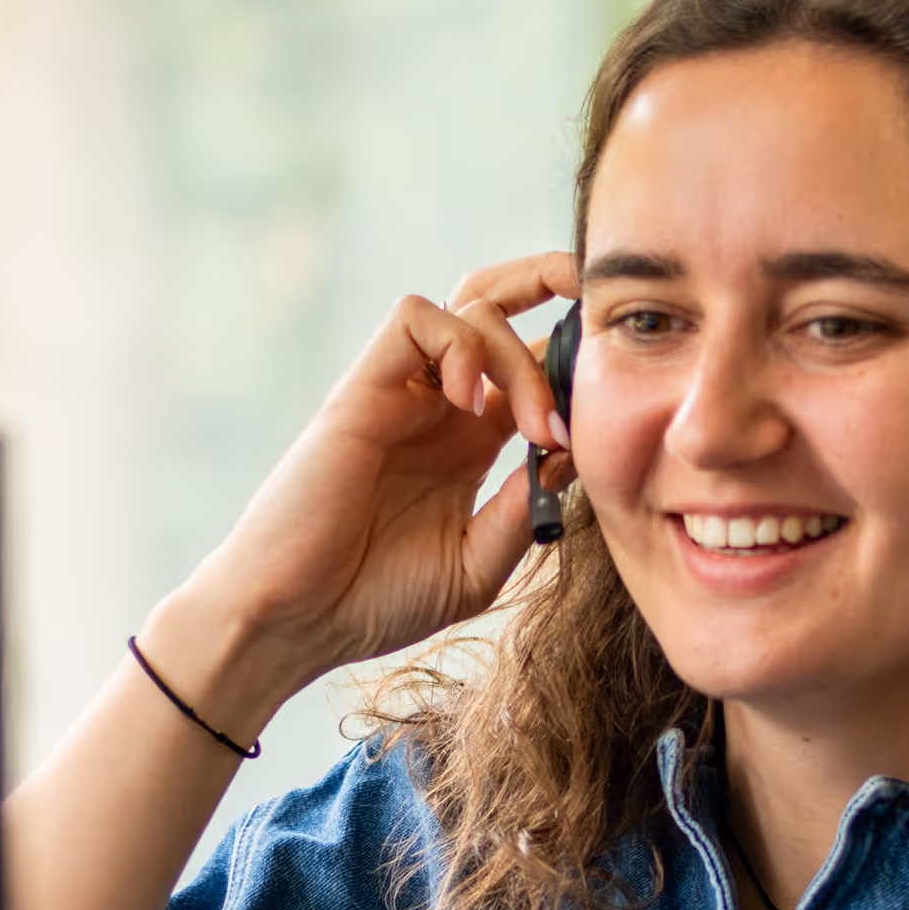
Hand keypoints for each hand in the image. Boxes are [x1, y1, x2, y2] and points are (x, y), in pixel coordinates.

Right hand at [160, 252, 579, 711]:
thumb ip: (524, 509)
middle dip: (554, 288)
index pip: (530, 364)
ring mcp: (401, 393)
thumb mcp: (477, 564)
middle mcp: (438, 406)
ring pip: (469, 306)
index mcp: (469, 443)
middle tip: (601, 325)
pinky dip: (457, 341)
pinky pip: (414, 318)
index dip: (575, 363)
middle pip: (498, 305)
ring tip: (533, 426)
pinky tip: (470, 402)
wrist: (295, 621)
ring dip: (518, 354)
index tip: (613, 405)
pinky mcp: (363, 390)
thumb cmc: (374, 601)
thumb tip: (571, 452)